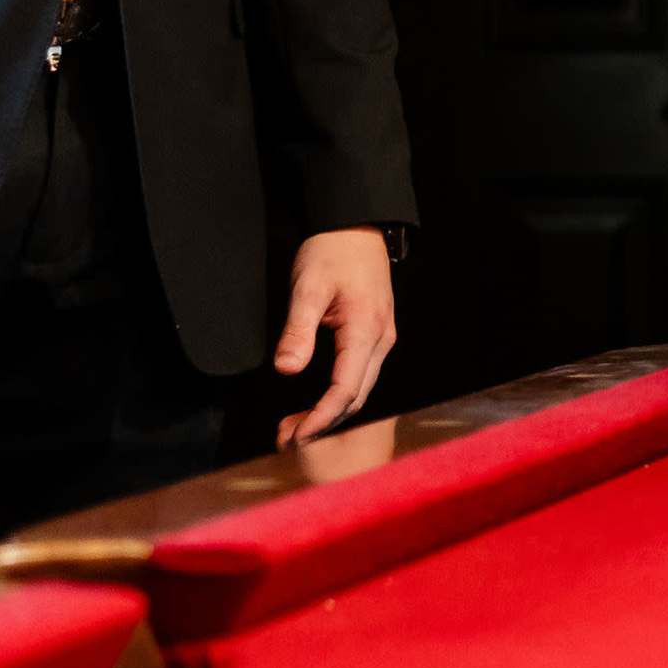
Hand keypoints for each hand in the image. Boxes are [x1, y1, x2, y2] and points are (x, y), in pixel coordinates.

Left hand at [273, 227, 399, 446]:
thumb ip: (297, 330)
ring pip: (360, 389)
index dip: (321, 418)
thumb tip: (285, 369)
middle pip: (356, 397)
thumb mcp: (307, 287)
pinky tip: (316, 403)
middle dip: (323, 423)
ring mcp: (382, 339)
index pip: (345, 389)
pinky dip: (338, 397)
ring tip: (296, 427)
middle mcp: (381, 340)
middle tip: (287, 439)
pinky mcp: (375, 336)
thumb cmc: (333, 251)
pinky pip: (360, 376)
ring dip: (330, 413)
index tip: (297, 436)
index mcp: (366, 330)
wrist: (356, 227)